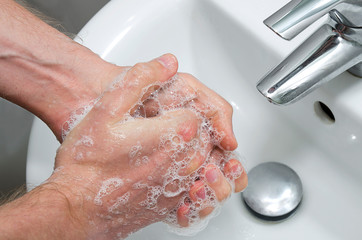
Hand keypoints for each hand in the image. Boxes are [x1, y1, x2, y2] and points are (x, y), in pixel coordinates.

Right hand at [50, 55, 246, 238]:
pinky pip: (190, 185)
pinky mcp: (172, 203)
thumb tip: (167, 62)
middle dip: (185, 131)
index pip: (198, 113)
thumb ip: (140, 79)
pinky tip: (157, 171)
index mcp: (175, 132)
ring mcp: (179, 184)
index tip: (162, 115)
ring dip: (184, 153)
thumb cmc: (87, 163)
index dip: (180, 111)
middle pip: (203, 137)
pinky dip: (180, 175)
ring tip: (156, 151)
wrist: (76, 206)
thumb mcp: (106, 109)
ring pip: (200, 161)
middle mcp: (184, 160)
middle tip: (157, 131)